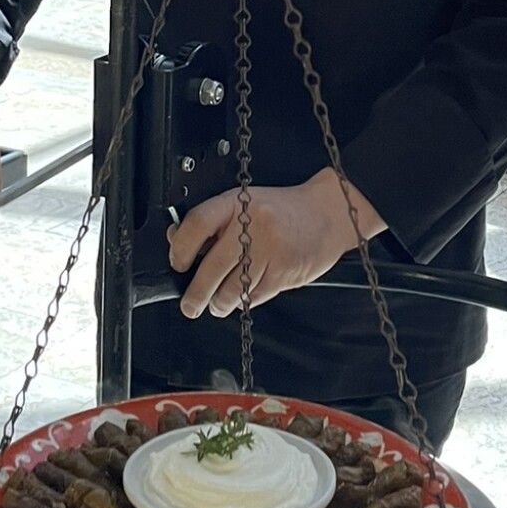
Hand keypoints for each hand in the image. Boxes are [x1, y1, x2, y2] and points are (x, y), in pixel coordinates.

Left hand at [167, 169, 386, 318]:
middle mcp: (253, 226)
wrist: (328, 213)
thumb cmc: (283, 210)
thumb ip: (214, 222)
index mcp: (238, 203)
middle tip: (190, 304)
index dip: (181, 248)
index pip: (198, 224)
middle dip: (196, 293)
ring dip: (219, 303)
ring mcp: (270, 250)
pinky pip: (254, 296)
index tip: (178, 264)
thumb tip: (178, 241)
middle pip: (212, 267)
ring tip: (216, 304)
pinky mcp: (284, 272)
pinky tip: (241, 297)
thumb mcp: (245, 203)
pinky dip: (243, 301)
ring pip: (233, 289)